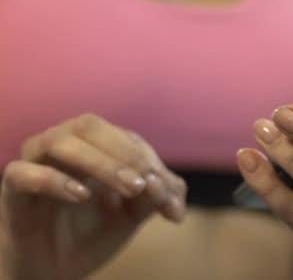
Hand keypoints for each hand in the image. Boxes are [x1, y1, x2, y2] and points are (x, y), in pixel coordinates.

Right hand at [0, 114, 186, 279]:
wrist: (55, 270)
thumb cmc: (92, 233)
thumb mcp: (131, 216)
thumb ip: (155, 198)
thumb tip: (177, 191)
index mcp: (95, 146)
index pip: (127, 138)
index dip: (152, 163)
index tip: (170, 198)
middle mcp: (64, 146)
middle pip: (91, 126)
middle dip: (126, 152)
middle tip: (147, 184)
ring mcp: (35, 163)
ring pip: (60, 142)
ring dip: (100, 162)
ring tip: (129, 188)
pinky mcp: (13, 190)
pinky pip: (22, 172)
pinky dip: (53, 180)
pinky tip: (81, 196)